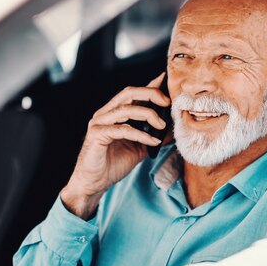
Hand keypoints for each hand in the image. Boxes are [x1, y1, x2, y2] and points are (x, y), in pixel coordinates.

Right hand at [61, 73, 169, 219]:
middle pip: (129, 93)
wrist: (94, 184)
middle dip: (150, 94)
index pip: (133, 93)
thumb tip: (172, 129)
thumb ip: (152, 136)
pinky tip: (153, 141)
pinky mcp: (97, 135)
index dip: (150, 86)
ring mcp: (99, 123)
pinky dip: (141, 134)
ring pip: (126, 109)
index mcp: (113, 113)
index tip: (166, 82)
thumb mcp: (139, 148)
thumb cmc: (113, 165)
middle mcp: (105, 113)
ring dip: (148, 115)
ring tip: (162, 125)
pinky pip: (122, 130)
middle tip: (167, 103)